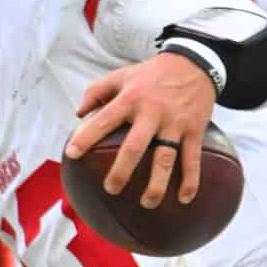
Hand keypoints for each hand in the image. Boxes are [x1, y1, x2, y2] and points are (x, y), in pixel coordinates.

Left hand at [64, 51, 215, 209]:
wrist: (195, 62)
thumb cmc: (153, 73)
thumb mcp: (123, 74)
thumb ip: (97, 91)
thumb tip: (78, 113)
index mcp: (131, 98)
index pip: (104, 119)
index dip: (86, 136)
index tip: (71, 154)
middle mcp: (152, 112)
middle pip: (135, 147)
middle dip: (121, 171)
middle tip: (110, 189)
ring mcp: (175, 123)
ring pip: (165, 158)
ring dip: (156, 184)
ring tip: (146, 203)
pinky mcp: (194, 130)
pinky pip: (192, 159)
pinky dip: (190, 180)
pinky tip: (184, 199)